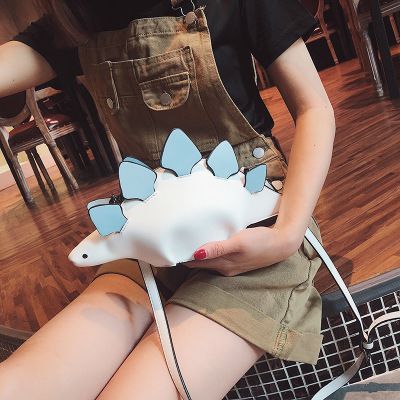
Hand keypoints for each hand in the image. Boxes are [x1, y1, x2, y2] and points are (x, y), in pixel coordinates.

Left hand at [182, 226, 300, 275]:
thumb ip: (218, 248)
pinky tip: (207, 244)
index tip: (169, 251)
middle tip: (173, 246)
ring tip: (185, 244)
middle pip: (200, 263)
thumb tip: (196, 254)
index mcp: (223, 265)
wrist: (282, 244)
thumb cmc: (261, 242)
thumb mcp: (239, 242)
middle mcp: (225, 268)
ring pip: (208, 261)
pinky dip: (209, 252)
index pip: (196, 263)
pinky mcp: (237, 260)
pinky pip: (217, 257)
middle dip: (187, 257)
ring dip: (197, 255)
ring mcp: (231, 265)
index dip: (182, 258)